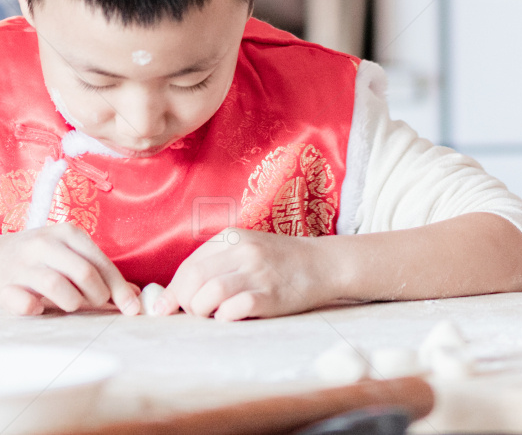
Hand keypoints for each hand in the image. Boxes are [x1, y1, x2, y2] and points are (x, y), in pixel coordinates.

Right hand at [0, 224, 139, 316]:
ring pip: (57, 286)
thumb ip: (99, 271)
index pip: (100, 262)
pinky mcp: (5, 286)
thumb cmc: (41, 256)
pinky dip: (36, 309)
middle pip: (84, 273)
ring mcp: (23, 265)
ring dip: (71, 302)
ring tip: (71, 304)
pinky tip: (39, 308)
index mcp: (67, 233)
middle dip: (98, 295)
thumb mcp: (70, 254)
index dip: (119, 287)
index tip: (132, 308)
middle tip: (97, 303)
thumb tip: (134, 295)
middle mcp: (45, 244)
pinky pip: (25, 303)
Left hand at [158, 229, 337, 320]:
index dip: (172, 292)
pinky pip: (235, 309)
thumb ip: (213, 265)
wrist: (322, 263)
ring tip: (213, 315)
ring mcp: (258, 272)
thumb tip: (171, 296)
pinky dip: (225, 318)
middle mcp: (244, 251)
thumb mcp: (245, 250)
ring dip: (203, 312)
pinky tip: (232, 317)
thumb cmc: (278, 261)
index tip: (165, 310)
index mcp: (232, 238)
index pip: (188, 267)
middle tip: (194, 314)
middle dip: (185, 303)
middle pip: (193, 279)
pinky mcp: (271, 295)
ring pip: (210, 294)